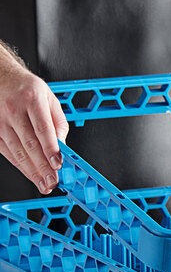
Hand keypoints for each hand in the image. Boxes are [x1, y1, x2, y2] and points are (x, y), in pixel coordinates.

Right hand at [0, 58, 68, 193]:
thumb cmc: (27, 88)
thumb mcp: (49, 99)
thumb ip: (59, 123)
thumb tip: (62, 147)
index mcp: (32, 99)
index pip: (43, 128)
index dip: (51, 149)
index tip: (58, 164)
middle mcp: (13, 109)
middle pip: (29, 143)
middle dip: (43, 167)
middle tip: (52, 182)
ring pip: (16, 151)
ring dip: (31, 171)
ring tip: (43, 183)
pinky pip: (6, 151)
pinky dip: (19, 164)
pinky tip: (29, 173)